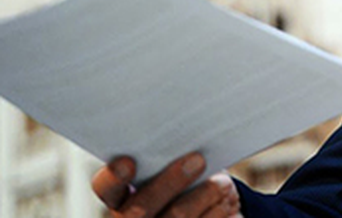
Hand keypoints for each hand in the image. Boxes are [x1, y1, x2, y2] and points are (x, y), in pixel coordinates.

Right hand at [91, 153, 242, 217]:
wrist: (204, 211)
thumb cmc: (187, 180)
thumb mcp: (174, 167)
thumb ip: (170, 157)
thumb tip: (188, 139)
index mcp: (120, 197)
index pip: (106, 187)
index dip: (113, 177)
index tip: (128, 162)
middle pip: (141, 208)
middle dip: (171, 182)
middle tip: (198, 159)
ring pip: (176, 216)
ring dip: (203, 196)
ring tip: (222, 184)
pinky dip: (218, 212)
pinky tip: (225, 203)